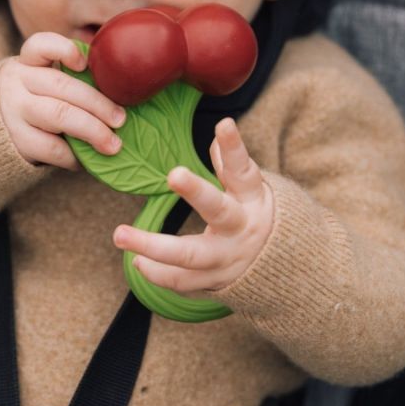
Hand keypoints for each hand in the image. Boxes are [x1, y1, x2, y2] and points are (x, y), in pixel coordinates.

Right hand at [0, 32, 125, 169]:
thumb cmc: (32, 101)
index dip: (63, 50)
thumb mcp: (41, 81)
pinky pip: (52, 147)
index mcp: (28, 62)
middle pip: (62, 86)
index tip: (84, 64)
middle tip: (120, 119)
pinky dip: (74, 156)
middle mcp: (18, 82)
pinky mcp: (16, 140)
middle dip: (98, 103)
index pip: (40, 45)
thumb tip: (120, 92)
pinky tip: (87, 160)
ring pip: (59, 115)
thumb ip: (70, 79)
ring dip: (92, 130)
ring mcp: (13, 111)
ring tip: (113, 144)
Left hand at [113, 118, 273, 291]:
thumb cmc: (253, 213)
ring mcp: (228, 258)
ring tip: (120, 234)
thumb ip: (231, 164)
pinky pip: (183, 281)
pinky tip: (137, 261)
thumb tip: (222, 128)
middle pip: (219, 210)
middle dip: (196, 192)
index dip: (234, 148)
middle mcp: (242, 228)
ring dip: (153, 247)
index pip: (242, 170)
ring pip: (191, 255)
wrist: (284, 267)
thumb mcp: (250, 188)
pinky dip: (158, 273)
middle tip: (174, 173)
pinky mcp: (215, 281)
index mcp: (251, 198)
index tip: (224, 124)